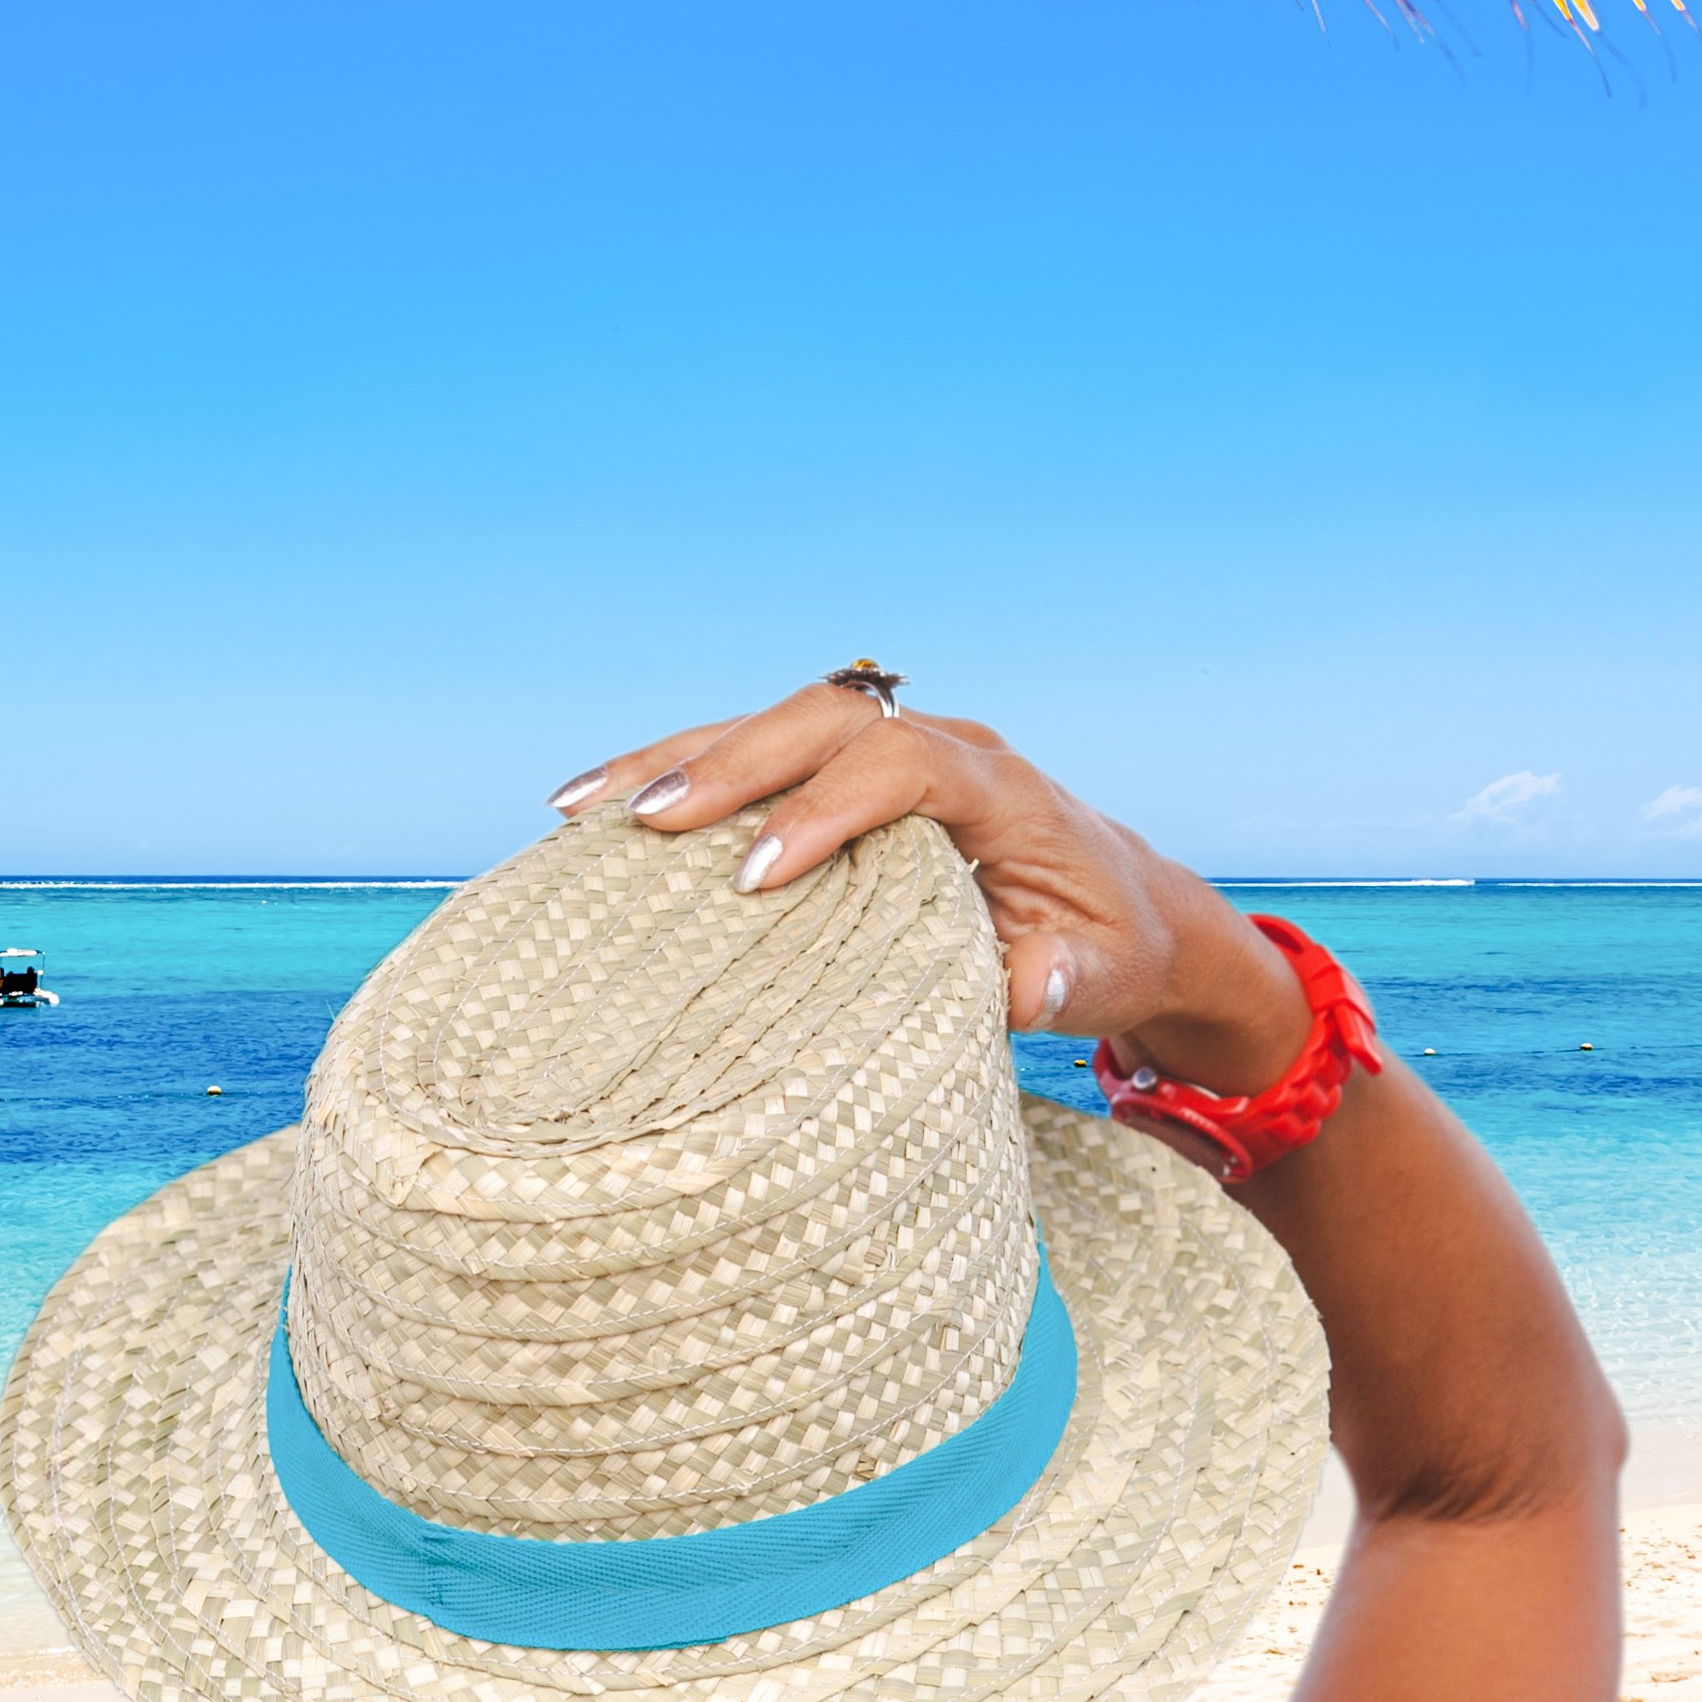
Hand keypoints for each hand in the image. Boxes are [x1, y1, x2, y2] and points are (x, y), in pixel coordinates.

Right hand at [549, 683, 1304, 1087]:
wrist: (1124, 909)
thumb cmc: (1107, 947)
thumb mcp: (1102, 975)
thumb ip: (1064, 979)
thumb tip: (1026, 982)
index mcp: (1000, 790)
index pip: (903, 767)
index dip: (825, 810)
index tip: (754, 877)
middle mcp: (943, 747)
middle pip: (824, 720)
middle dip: (730, 763)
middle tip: (645, 824)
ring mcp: (893, 750)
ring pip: (774, 723)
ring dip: (676, 757)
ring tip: (577, 809)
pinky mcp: (852, 775)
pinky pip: (760, 755)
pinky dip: (680, 772)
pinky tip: (598, 813)